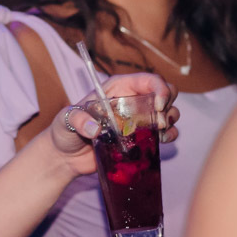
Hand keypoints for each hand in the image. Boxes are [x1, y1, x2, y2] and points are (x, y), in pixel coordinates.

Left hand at [48, 73, 179, 174]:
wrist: (66, 157)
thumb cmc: (64, 132)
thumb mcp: (66, 120)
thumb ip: (78, 120)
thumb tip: (95, 130)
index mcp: (117, 89)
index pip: (147, 80)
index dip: (159, 88)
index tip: (159, 105)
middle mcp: (131, 100)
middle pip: (164, 91)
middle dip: (168, 104)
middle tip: (160, 122)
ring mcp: (138, 119)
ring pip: (168, 111)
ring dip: (171, 120)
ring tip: (160, 132)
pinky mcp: (141, 137)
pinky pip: (164, 132)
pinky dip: (169, 135)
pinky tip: (163, 140)